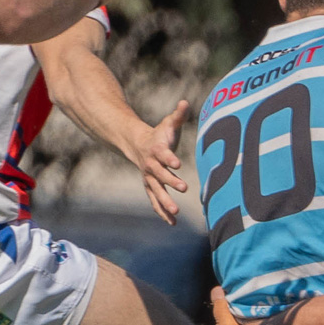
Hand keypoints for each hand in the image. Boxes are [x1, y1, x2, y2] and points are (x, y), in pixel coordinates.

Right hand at [131, 100, 190, 224]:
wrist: (138, 145)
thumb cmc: (159, 134)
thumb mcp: (168, 123)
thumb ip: (178, 115)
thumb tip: (185, 102)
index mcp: (156, 149)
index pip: (163, 154)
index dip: (169, 158)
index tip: (177, 163)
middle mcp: (151, 166)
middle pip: (160, 175)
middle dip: (171, 182)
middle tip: (184, 188)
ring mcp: (149, 178)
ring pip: (156, 192)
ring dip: (165, 202)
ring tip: (176, 212)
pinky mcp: (151, 187)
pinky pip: (155, 201)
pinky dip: (162, 212)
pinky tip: (172, 222)